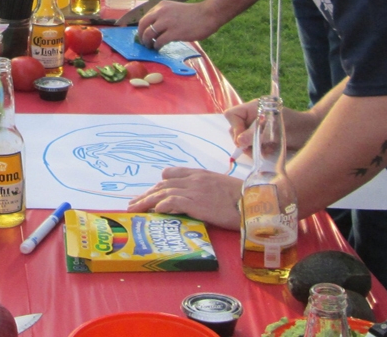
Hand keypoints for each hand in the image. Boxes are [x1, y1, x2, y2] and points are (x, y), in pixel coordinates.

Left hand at [128, 168, 242, 229]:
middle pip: (163, 184)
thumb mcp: (221, 187)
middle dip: (146, 194)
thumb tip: (198, 200)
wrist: (253, 201)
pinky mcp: (196, 202)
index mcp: (200, 174)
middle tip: (133, 203)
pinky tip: (153, 212)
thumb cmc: (242, 197)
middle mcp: (194, 179)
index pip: (172, 174)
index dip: (158, 184)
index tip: (150, 193)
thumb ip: (206, 189)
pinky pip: (172, 202)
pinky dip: (160, 206)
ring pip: (163, 192)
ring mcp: (194, 190)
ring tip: (134, 209)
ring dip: (146, 201)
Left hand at [137, 0, 223, 48]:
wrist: (208, 14)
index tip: (143, 34)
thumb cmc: (194, 13)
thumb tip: (155, 28)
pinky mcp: (173, 33)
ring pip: (148, 34)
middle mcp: (161, 12)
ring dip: (148, 42)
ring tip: (151, 46)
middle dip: (141, 35)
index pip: (145, 17)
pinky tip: (159, 48)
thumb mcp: (175, 9)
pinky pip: (158, 41)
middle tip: (144, 42)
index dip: (142, 27)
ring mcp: (167, 22)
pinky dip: (157, 46)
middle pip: (143, 25)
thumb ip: (164, 15)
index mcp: (161, 5)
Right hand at [227, 103, 318, 150]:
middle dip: (244, 142)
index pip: (232, 115)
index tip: (244, 139)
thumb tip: (239, 142)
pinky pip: (252, 148)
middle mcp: (251, 118)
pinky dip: (258, 152)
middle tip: (256, 148)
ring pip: (242, 142)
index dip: (235, 127)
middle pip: (235, 130)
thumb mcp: (275, 129)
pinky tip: (269, 152)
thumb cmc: (294, 125)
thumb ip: (256, 134)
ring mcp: (256, 130)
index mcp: (252, 109)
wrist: (309, 132)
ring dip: (252, 149)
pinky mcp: (261, 140)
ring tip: (266, 150)